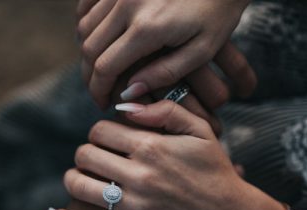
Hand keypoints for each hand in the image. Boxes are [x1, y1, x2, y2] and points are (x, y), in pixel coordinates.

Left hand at [53, 101, 280, 209]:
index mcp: (152, 147)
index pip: (100, 130)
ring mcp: (136, 209)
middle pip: (84, 155)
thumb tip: (125, 106)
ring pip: (79, 187)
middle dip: (86, 153)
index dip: (99, 131)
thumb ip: (165, 111)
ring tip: (82, 178)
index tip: (108, 139)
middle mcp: (140, 177)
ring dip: (74, 179)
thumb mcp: (200, 131)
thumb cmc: (215, 170)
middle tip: (96, 158)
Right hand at [76, 0, 255, 107]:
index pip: (106, 67)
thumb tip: (129, 92)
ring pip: (86, 25)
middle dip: (90, 76)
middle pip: (90, 47)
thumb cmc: (220, 9)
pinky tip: (99, 39)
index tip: (104, 103)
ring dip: (88, 51)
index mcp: (147, 28)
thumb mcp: (201, 49)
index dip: (99, 90)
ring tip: (100, 70)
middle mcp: (127, 4)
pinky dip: (87, 23)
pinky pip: (89, 3)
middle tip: (100, 92)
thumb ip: (164, 72)